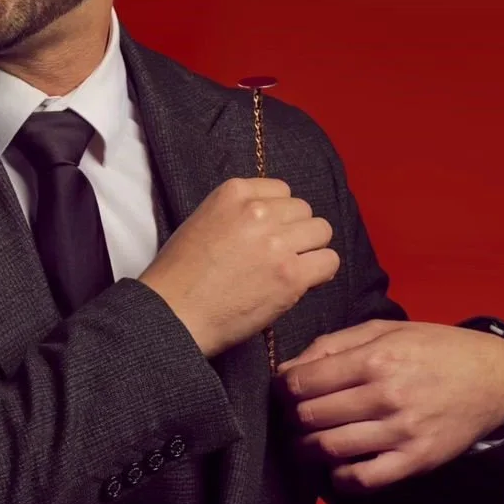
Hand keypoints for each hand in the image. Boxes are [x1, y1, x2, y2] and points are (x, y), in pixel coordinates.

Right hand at [138, 177, 339, 357]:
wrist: (174, 312)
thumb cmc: (181, 274)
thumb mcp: (202, 221)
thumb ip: (239, 213)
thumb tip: (276, 222)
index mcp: (233, 193)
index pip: (281, 190)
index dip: (277, 215)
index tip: (267, 233)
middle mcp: (257, 212)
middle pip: (303, 210)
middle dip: (295, 231)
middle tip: (278, 255)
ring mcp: (276, 243)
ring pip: (321, 231)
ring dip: (310, 249)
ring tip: (289, 268)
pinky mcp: (290, 275)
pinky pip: (329, 261)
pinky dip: (320, 272)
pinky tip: (300, 283)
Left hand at [273, 318, 503, 492]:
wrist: (492, 379)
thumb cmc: (431, 349)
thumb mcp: (382, 331)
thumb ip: (332, 345)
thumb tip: (289, 367)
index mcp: (372, 360)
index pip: (303, 381)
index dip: (281, 388)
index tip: (280, 392)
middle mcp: (384, 396)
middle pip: (311, 415)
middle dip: (290, 418)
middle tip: (289, 418)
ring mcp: (400, 432)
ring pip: (330, 448)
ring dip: (305, 449)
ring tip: (302, 444)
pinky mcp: (416, 460)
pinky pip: (364, 479)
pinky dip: (338, 480)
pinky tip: (333, 469)